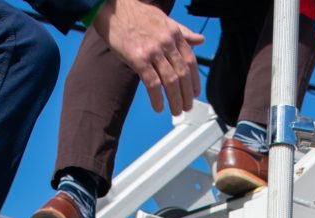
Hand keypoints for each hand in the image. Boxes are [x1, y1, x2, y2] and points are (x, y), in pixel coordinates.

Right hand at [94, 0, 203, 115]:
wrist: (113, 8)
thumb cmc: (137, 16)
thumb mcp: (164, 21)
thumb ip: (183, 33)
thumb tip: (200, 40)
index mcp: (174, 33)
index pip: (191, 61)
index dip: (195, 80)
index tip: (194, 94)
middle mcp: (166, 42)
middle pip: (183, 74)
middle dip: (186, 95)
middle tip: (186, 107)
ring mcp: (153, 50)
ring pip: (170, 81)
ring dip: (175, 100)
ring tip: (176, 111)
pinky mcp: (139, 58)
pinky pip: (152, 83)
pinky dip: (157, 98)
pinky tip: (159, 107)